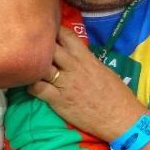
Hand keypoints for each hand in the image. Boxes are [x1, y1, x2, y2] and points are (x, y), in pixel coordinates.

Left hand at [28, 26, 145, 141]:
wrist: (121, 118)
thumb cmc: (117, 95)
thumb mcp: (103, 70)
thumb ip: (88, 60)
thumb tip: (77, 55)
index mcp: (86, 58)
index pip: (66, 35)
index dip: (53, 31)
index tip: (47, 32)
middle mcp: (74, 67)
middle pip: (50, 47)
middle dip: (39, 46)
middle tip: (32, 49)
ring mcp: (65, 83)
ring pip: (41, 66)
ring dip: (32, 65)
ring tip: (28, 67)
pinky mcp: (58, 100)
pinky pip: (37, 88)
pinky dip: (30, 85)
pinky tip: (31, 86)